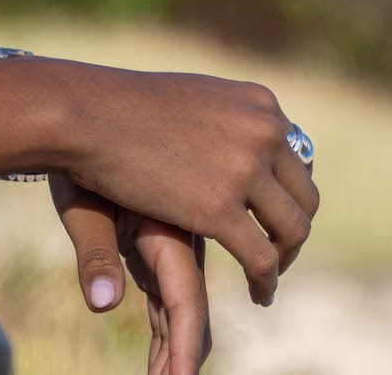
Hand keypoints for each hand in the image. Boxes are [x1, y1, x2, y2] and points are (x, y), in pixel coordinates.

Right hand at [44, 64, 318, 306]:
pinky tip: (258, 293)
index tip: (274, 220)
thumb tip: (240, 135)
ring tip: (267, 278)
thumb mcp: (194, 99)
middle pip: (304, 196)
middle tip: (276, 255)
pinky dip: (265, 281)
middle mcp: (264, 131)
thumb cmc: (124, 107)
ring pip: (292, 230)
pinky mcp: (220, 208)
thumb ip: (225, 122)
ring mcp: (245, 168)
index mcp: (261, 104)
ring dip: (284, 260)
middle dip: (293, 232)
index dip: (288, 196)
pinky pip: (261, 257)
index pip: (297, 159)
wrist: (87, 113)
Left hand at [55, 173, 212, 374]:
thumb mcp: (82, 206)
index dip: (183, 348)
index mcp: (170, 227)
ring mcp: (199, 211)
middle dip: (183, 346)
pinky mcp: (191, 202)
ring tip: (161, 359)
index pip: (187, 305)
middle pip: (196, 302)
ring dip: (185, 326)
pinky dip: (187, 292)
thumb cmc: (79, 156)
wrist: (85, 102)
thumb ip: (96, 255)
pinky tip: (172, 311)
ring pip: (205, 283)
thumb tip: (104, 304)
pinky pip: (204, 253)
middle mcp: (197, 219)